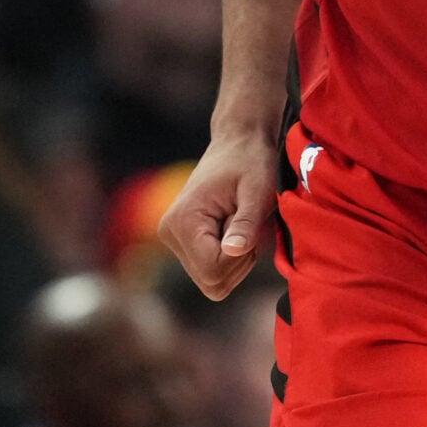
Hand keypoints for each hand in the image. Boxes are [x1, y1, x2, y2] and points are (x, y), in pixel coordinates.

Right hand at [159, 120, 281, 300]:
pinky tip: (233, 229)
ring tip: (239, 223)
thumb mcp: (257, 191)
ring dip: (236, 260)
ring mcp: (172, 239)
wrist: (238, 143)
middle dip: (238, 261)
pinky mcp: (181, 242)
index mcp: (183, 220)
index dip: (240, 257)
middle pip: (212, 282)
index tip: (247, 224)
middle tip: (246, 224)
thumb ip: (246, 222)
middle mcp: (169, 233)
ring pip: (212, 282)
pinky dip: (229, 258)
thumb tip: (233, 251)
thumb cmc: (252, 163)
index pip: (213, 270)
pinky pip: (210, 272)